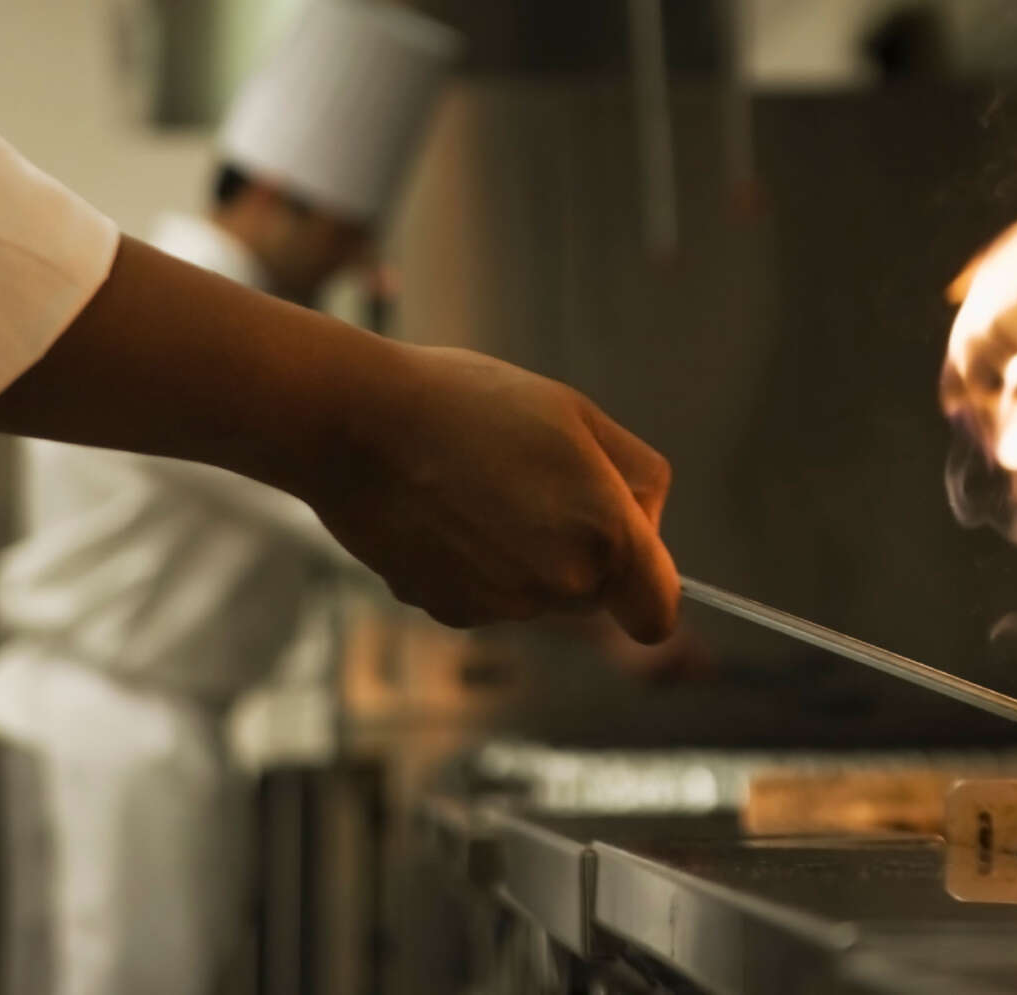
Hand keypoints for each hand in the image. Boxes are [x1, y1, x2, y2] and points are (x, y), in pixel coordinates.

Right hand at [305, 343, 680, 641]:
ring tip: (482, 485)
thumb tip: (647, 518)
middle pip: (596, 595)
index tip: (628, 543)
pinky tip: (447, 511)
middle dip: (583, 548)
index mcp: (604, 537)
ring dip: (527, 554)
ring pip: (539, 594)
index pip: (657, 611)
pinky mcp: (448, 611)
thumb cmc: (471, 404)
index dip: (651, 583)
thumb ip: (636, 475)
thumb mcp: (578, 414)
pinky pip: (488, 594)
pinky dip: (478, 564)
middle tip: (538, 479)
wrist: (359, 425)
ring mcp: (500, 606)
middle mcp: (557, 587)